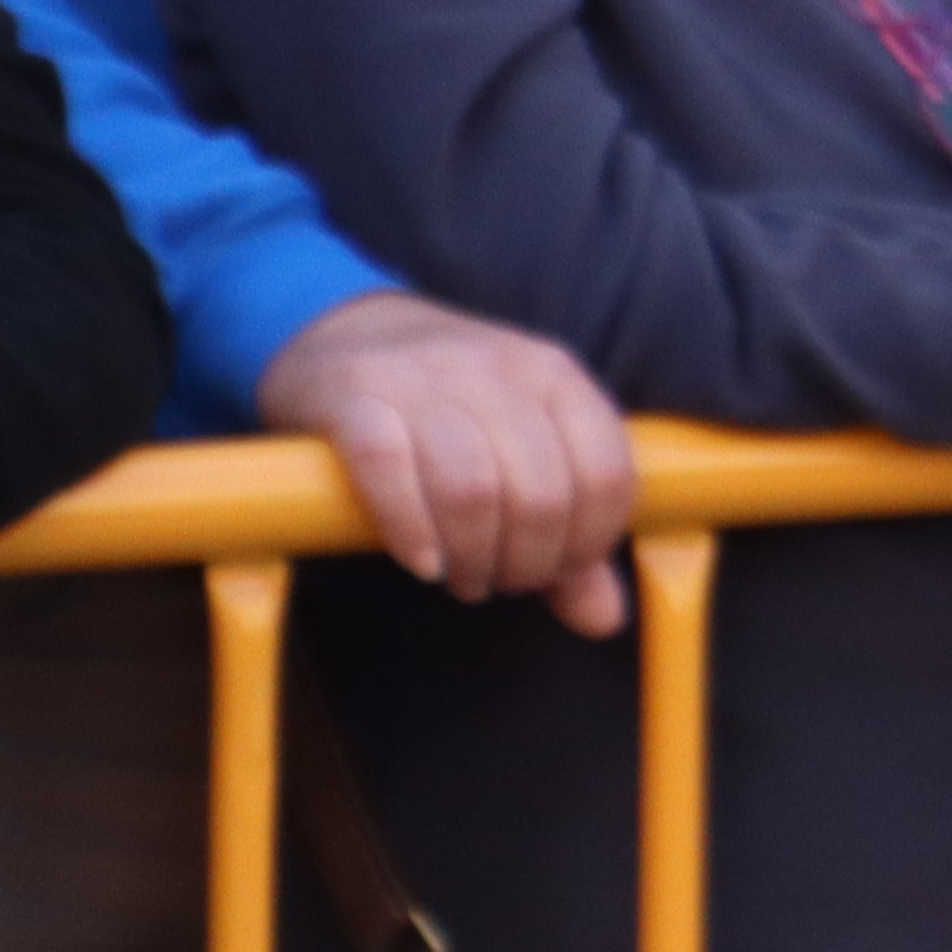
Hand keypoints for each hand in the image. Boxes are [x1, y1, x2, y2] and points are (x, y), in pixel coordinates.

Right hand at [258, 292, 638, 637]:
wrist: (343, 330)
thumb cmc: (450, 409)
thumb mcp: (523, 449)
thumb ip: (569, 533)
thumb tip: (604, 621)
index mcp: (556, 373)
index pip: (608, 473)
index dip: (590, 543)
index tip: (559, 571)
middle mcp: (498, 367)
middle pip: (541, 492)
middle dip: (527, 562)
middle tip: (502, 581)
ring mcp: (424, 377)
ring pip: (472, 489)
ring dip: (473, 557)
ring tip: (463, 577)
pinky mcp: (355, 393)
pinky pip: (389, 471)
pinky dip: (411, 530)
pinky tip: (422, 562)